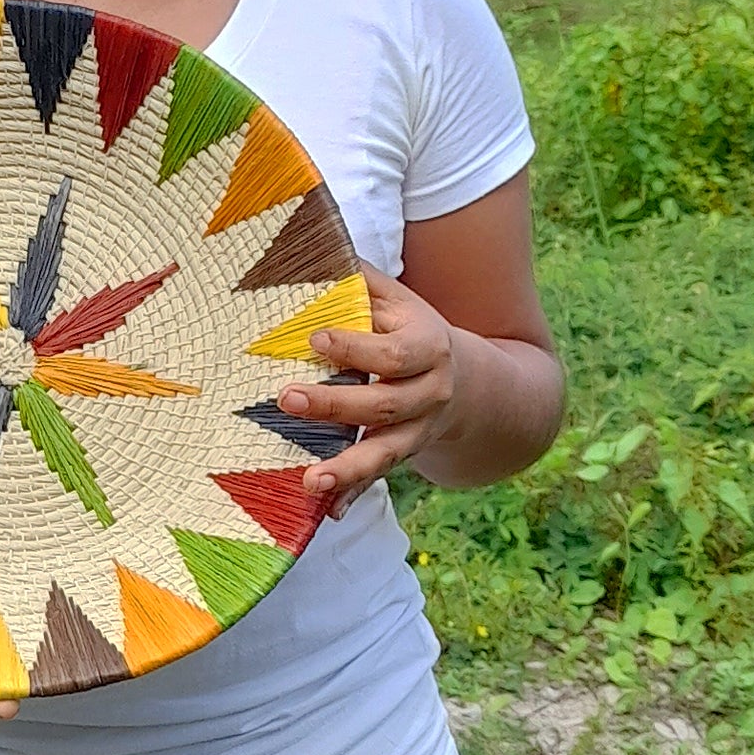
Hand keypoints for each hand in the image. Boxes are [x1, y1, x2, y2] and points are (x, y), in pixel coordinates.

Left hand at [277, 271, 457, 518]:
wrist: (466, 380)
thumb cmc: (410, 328)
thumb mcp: (395, 298)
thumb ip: (358, 278)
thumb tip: (313, 243)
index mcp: (428, 347)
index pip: (392, 353)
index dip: (355, 347)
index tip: (314, 339)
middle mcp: (430, 394)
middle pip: (385, 405)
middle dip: (336, 405)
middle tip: (287, 398)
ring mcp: (419, 432)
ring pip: (385, 453)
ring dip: (347, 468)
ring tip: (309, 479)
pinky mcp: (403, 457)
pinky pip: (378, 479)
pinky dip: (352, 497)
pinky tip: (326, 512)